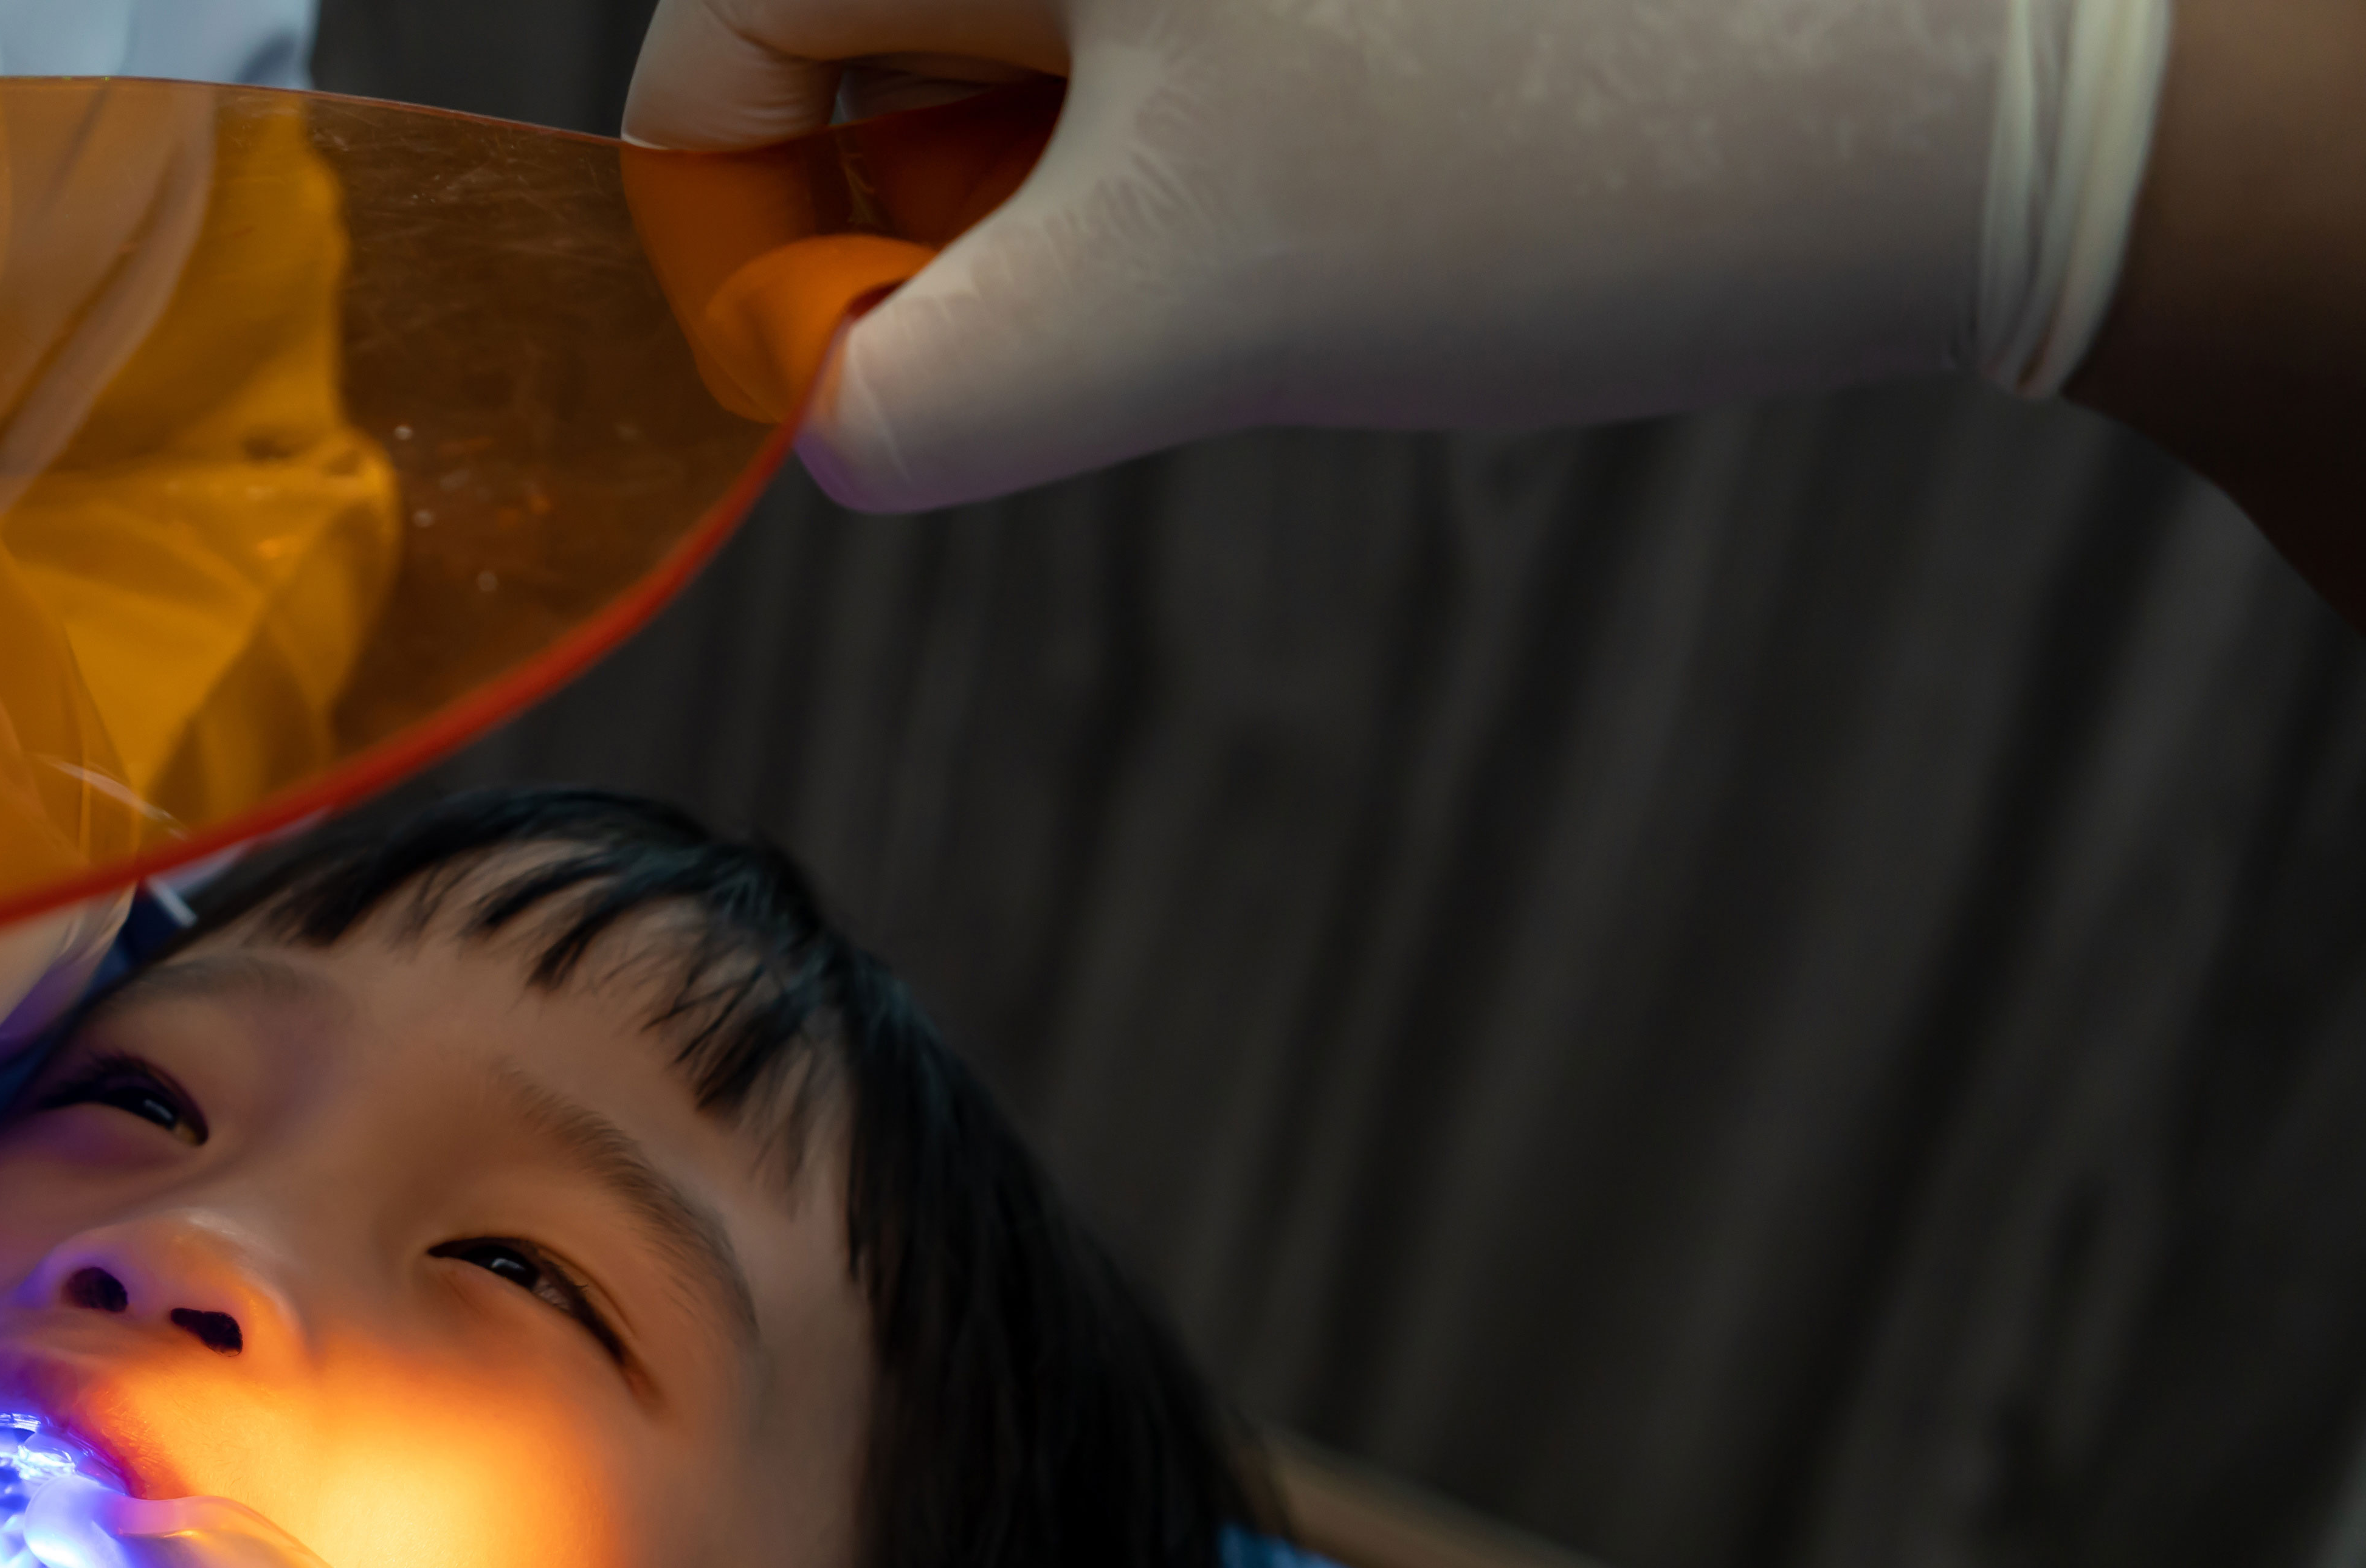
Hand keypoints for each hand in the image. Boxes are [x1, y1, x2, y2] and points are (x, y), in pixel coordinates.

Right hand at [621, 0, 2165, 508]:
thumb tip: (814, 418)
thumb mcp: (1166, 314)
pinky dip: (1204, 149)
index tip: (868, 386)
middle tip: (1112, 308)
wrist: (1954, 93)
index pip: (725, 47)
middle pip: (870, 38)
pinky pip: (1167, 49)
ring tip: (1262, 242)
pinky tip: (1347, 190)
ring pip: (1028, 51)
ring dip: (1081, 194)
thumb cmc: (1548, 163)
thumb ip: (910, 394)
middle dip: (942, 219)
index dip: (752, 252)